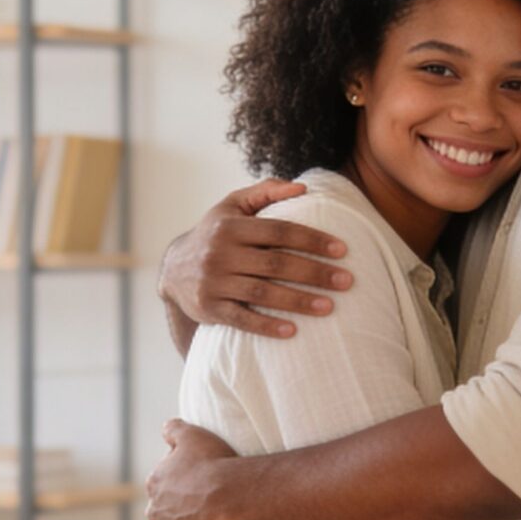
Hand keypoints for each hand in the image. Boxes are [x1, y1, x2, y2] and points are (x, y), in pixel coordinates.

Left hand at [145, 420, 248, 519]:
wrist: (232, 496)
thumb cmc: (216, 464)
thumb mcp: (194, 436)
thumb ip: (175, 430)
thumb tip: (165, 428)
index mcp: (157, 483)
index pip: (156, 489)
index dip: (171, 491)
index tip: (186, 493)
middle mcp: (156, 510)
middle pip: (157, 516)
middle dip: (168, 518)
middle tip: (189, 517)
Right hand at [158, 181, 353, 339]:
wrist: (173, 270)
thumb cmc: (215, 233)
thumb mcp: (233, 205)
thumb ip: (266, 191)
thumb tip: (303, 189)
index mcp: (231, 225)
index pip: (280, 231)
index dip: (313, 240)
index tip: (342, 250)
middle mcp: (220, 252)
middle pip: (276, 263)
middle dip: (314, 273)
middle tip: (347, 281)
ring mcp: (213, 282)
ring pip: (262, 293)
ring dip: (298, 301)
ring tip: (329, 307)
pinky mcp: (209, 308)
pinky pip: (242, 319)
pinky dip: (267, 326)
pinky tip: (293, 331)